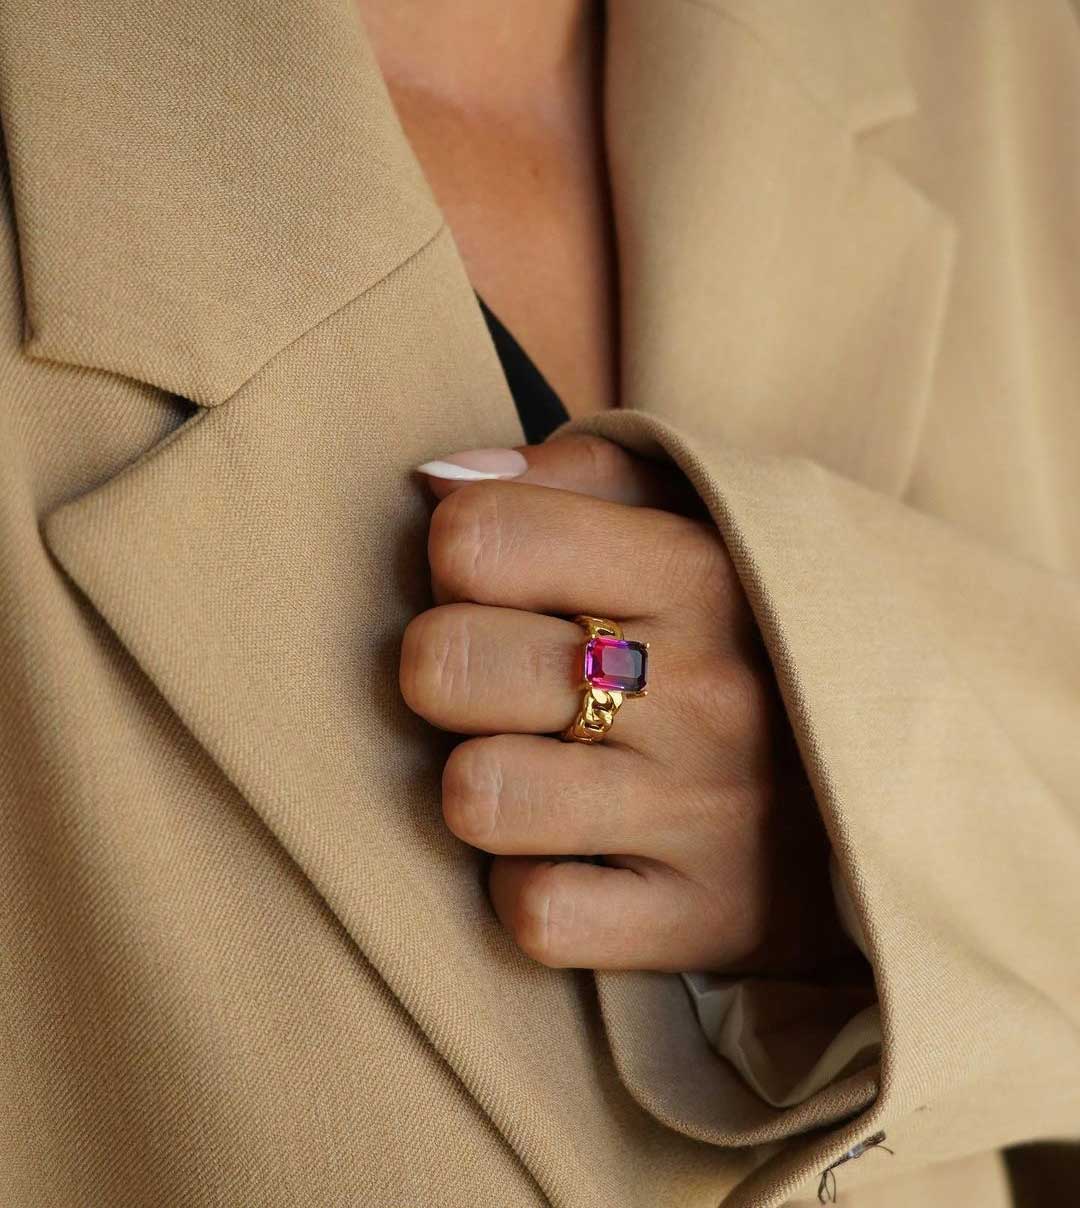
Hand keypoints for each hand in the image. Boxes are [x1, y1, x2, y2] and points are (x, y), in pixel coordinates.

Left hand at [400, 436, 853, 974]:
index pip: (478, 537)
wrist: (942, 776)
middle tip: (503, 680)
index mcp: (698, 569)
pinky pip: (537, 916)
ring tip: (536, 768)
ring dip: (481, 784)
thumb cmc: (771, 634)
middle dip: (446, 666)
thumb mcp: (707, 519)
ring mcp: (702, 815)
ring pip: (476, 795)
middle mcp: (700, 691)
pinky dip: (532, 888)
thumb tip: (435, 479)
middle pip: (446, 662)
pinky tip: (574, 855)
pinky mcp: (703, 920)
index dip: (460, 554)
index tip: (503, 579)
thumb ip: (577, 476)